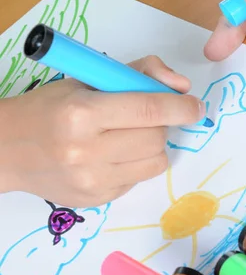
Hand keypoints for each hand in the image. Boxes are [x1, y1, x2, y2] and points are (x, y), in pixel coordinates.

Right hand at [0, 56, 203, 206]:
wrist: (6, 150)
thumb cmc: (50, 108)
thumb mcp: (89, 78)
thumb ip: (140, 73)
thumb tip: (181, 86)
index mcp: (82, 114)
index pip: (149, 109)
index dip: (181, 107)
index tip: (196, 106)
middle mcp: (86, 152)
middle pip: (156, 139)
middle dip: (161, 125)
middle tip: (145, 118)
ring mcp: (91, 181)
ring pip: (155, 163)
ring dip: (153, 146)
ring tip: (128, 136)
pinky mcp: (95, 201)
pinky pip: (138, 180)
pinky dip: (135, 164)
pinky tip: (112, 155)